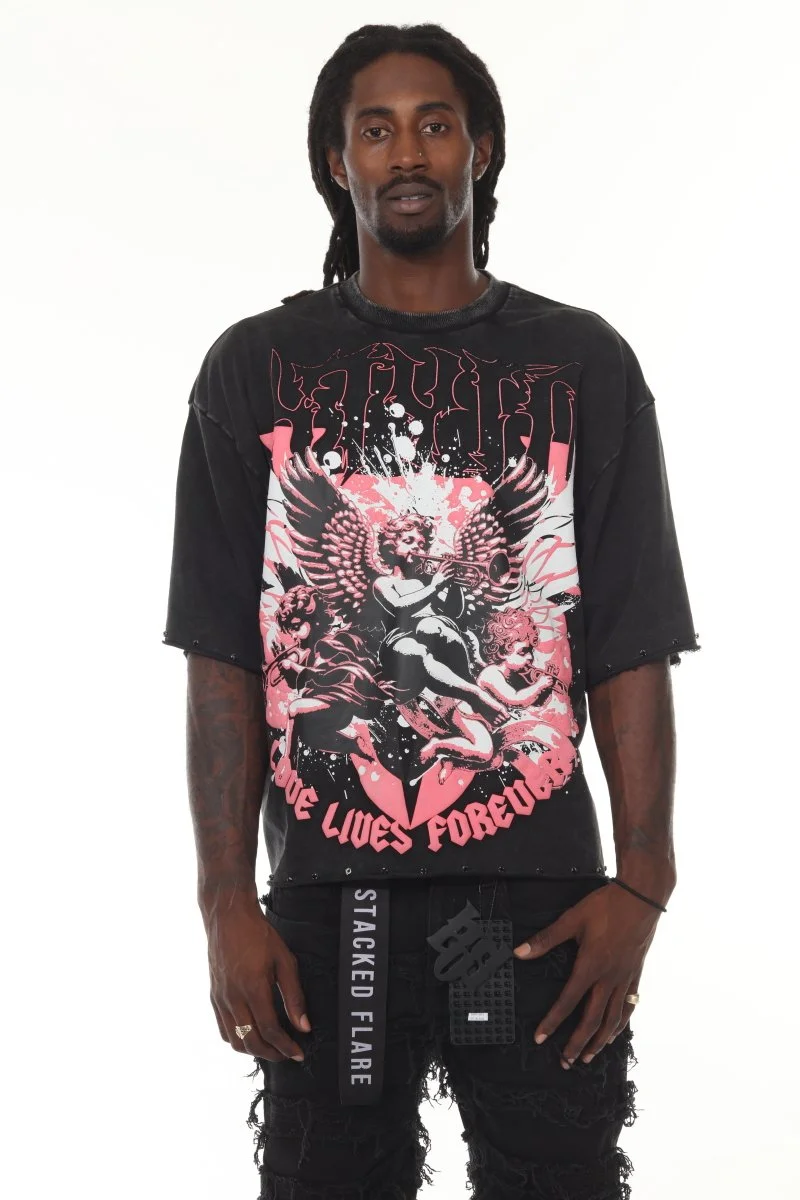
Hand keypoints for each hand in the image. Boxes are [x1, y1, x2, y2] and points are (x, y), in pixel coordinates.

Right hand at [204, 897, 310, 1062]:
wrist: (228, 918)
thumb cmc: (260, 935)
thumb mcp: (284, 961)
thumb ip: (294, 996)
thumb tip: (303, 1026)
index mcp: (253, 988)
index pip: (270, 1031)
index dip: (286, 1047)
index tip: (299, 1054)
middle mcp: (233, 998)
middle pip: (251, 1042)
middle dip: (271, 1054)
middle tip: (287, 1054)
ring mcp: (220, 999)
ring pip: (234, 1041)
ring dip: (254, 1050)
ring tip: (272, 1047)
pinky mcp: (213, 997)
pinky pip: (223, 1030)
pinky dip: (238, 1040)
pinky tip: (252, 1035)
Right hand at [431, 559, 456, 587]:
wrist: (433, 585)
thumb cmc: (434, 580)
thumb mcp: (435, 574)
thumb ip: (436, 570)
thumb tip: (438, 567)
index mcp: (437, 572)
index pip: (440, 565)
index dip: (444, 562)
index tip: (447, 560)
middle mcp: (439, 573)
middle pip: (443, 567)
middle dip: (447, 564)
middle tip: (451, 562)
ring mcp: (441, 576)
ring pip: (446, 571)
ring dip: (450, 569)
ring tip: (453, 568)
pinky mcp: (443, 579)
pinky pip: (447, 576)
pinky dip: (450, 575)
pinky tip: (453, 574)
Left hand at [513, 882, 659, 1065]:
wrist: (641, 899)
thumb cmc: (606, 907)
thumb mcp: (571, 919)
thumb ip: (546, 939)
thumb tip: (520, 952)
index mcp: (590, 966)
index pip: (567, 1002)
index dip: (552, 1022)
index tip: (541, 1038)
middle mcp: (608, 979)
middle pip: (592, 1020)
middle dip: (577, 1043)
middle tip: (566, 1061)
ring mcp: (624, 979)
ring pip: (612, 1019)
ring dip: (599, 1041)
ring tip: (589, 1057)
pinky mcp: (635, 975)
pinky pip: (629, 1007)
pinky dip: (621, 1024)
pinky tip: (615, 1033)